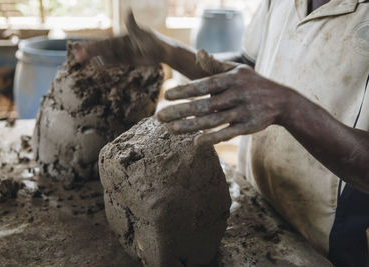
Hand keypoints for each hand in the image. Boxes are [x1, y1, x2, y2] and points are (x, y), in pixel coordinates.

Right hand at [72, 11, 167, 65]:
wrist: (163, 51)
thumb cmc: (153, 40)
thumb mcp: (142, 33)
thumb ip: (132, 25)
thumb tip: (127, 11)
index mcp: (122, 38)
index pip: (105, 43)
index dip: (95, 46)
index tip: (84, 48)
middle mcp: (121, 45)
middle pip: (103, 50)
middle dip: (91, 53)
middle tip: (78, 57)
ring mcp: (124, 53)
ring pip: (106, 56)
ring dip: (95, 58)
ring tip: (82, 59)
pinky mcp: (128, 60)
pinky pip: (114, 61)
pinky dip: (106, 62)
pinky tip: (96, 63)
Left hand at [157, 51, 293, 144]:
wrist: (283, 101)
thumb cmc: (254, 84)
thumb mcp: (238, 70)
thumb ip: (216, 65)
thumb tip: (198, 53)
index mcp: (232, 79)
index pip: (204, 84)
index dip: (185, 90)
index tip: (166, 94)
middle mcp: (236, 95)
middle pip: (204, 104)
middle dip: (180, 110)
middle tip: (159, 116)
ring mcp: (243, 112)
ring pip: (213, 121)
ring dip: (191, 126)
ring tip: (171, 130)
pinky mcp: (249, 127)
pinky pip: (228, 134)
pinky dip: (213, 138)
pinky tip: (196, 143)